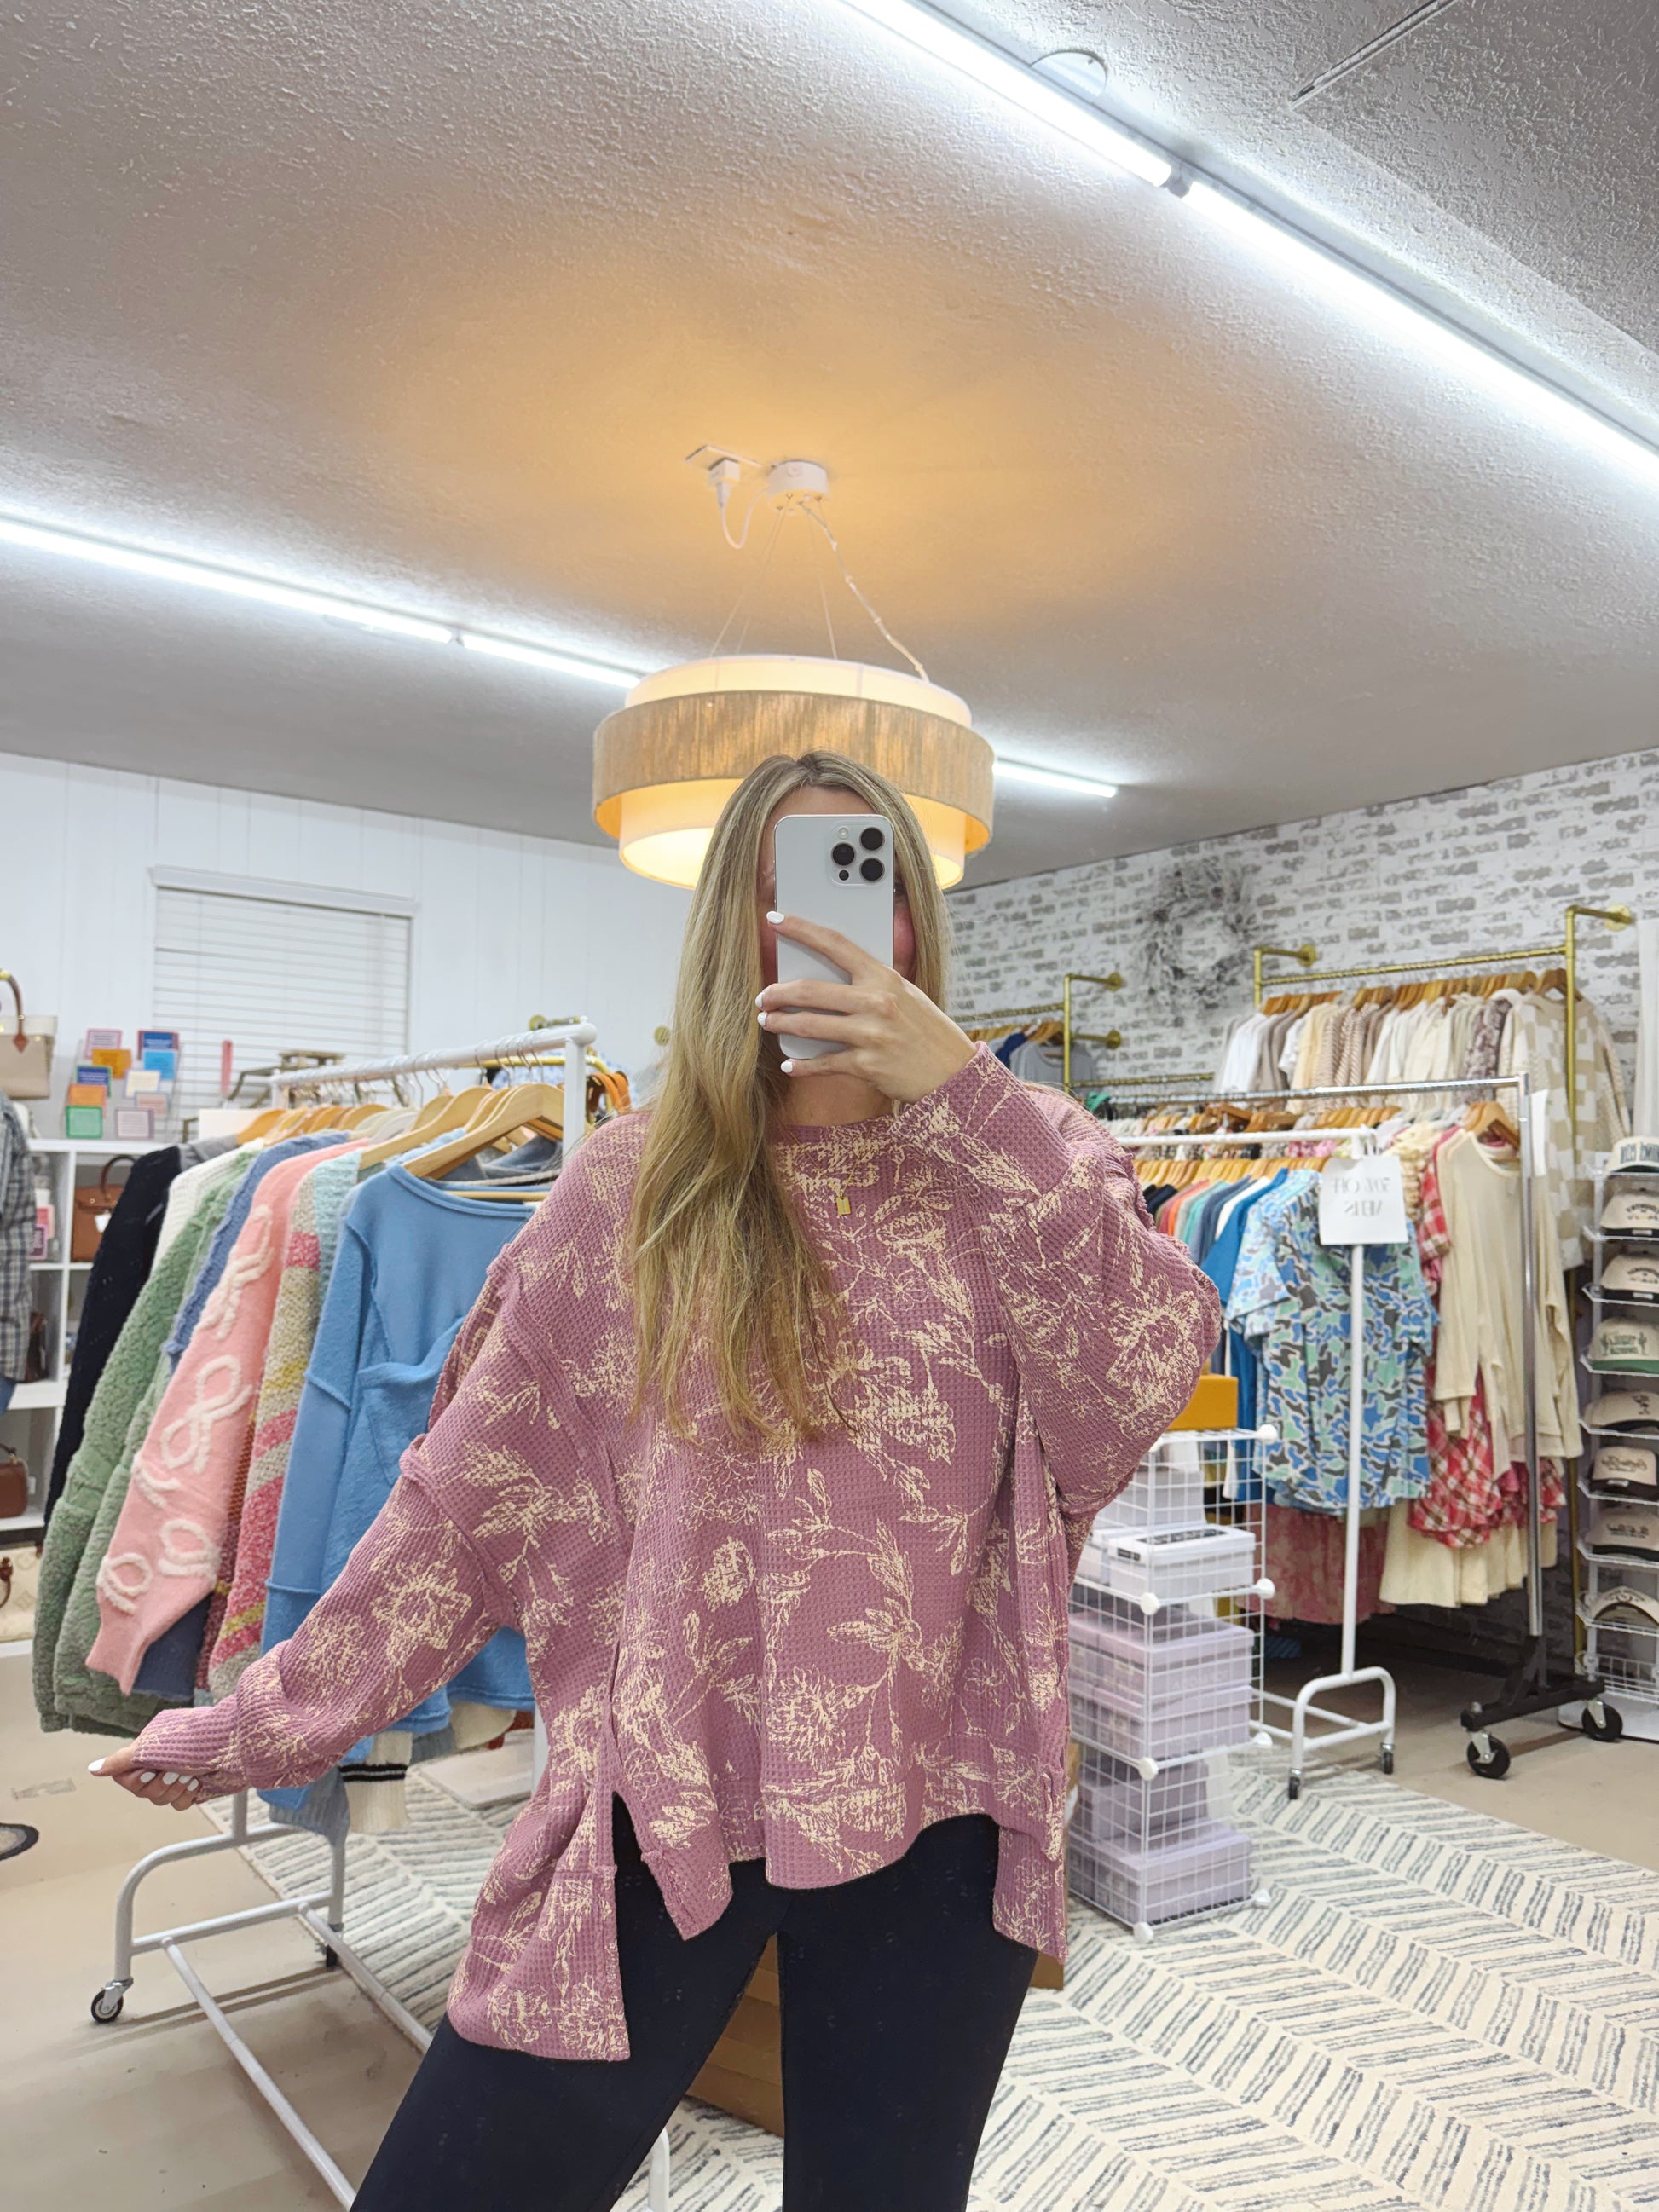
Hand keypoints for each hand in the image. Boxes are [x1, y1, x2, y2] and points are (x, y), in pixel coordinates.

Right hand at [88, 1744, 208, 1810]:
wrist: (237, 1745)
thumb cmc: (197, 1739)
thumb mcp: (154, 1747)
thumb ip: (122, 1759)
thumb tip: (93, 1769)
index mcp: (149, 1746)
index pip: (125, 1775)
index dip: (136, 1780)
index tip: (149, 1772)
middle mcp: (161, 1759)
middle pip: (142, 1791)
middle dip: (158, 1786)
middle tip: (174, 1772)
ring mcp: (178, 1772)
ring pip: (160, 1799)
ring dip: (174, 1790)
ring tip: (190, 1776)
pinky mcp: (194, 1785)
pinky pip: (180, 1803)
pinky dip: (187, 1796)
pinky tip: (198, 1783)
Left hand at [758, 912, 975, 1103]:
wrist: (954, 1073)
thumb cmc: (928, 1032)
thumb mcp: (906, 995)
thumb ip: (874, 984)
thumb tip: (834, 976)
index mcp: (884, 977)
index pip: (835, 943)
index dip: (801, 929)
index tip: (775, 919)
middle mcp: (876, 1002)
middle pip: (811, 991)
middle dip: (777, 993)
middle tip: (764, 997)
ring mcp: (870, 1034)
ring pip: (810, 1026)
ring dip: (781, 1024)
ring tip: (768, 1023)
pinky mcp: (867, 1065)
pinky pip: (823, 1063)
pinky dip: (801, 1065)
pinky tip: (789, 1063)